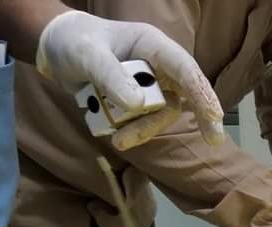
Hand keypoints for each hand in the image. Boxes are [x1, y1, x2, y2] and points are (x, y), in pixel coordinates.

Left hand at [35, 10, 223, 149]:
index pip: (184, 68)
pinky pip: (144, 122)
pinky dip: (131, 131)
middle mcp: (158, 66)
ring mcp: (150, 85)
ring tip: (118, 141)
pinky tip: (111, 133)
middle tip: (212, 140)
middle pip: (184, 94)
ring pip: (162, 114)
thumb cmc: (75, 41)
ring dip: (144, 130)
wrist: (57, 50)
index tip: (214, 117)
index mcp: (153, 45)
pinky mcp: (139, 102)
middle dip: (199, 116)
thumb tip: (137, 105)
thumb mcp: (88, 55)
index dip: (202, 92)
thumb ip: (110, 77)